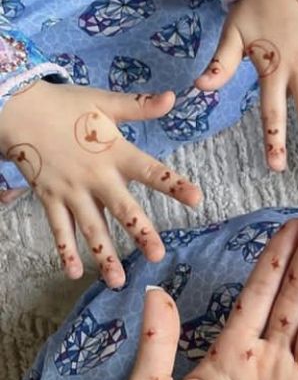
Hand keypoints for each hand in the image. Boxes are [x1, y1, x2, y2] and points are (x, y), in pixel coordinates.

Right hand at [0, 81, 201, 286]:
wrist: (16, 108)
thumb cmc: (66, 106)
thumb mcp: (104, 102)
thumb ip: (140, 106)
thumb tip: (173, 98)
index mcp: (115, 152)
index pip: (150, 171)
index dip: (173, 184)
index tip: (197, 198)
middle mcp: (95, 176)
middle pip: (122, 208)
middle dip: (140, 233)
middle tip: (157, 255)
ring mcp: (71, 190)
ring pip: (90, 227)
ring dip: (104, 254)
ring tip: (118, 280)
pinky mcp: (50, 198)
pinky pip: (59, 229)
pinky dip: (65, 251)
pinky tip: (76, 273)